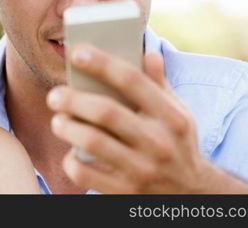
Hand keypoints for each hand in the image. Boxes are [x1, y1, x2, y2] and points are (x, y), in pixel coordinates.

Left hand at [47, 44, 247, 192]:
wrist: (192, 194)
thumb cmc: (177, 143)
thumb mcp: (178, 112)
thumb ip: (159, 83)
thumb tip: (147, 53)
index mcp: (170, 116)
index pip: (132, 80)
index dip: (101, 63)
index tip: (76, 52)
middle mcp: (158, 142)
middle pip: (105, 111)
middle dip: (72, 99)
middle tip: (55, 95)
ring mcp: (142, 169)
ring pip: (92, 141)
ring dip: (66, 127)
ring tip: (58, 120)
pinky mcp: (125, 191)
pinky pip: (86, 174)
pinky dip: (71, 160)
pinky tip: (70, 151)